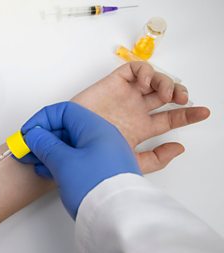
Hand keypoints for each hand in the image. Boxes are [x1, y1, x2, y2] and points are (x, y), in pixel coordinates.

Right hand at [22, 102, 139, 218]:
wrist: (120, 219)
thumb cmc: (97, 188)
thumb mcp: (63, 162)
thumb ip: (45, 144)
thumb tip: (34, 135)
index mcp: (96, 128)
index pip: (64, 111)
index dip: (42, 120)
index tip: (27, 134)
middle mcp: (102, 138)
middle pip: (66, 127)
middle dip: (42, 137)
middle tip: (26, 150)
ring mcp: (104, 155)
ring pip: (70, 145)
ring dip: (49, 151)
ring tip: (33, 163)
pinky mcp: (102, 171)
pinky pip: (77, 159)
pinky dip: (60, 162)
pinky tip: (47, 172)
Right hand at [72, 62, 209, 172]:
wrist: (68, 148)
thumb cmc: (92, 157)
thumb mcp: (129, 163)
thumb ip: (155, 159)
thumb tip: (179, 147)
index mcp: (140, 128)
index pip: (170, 119)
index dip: (188, 115)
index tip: (202, 113)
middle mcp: (134, 110)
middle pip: (165, 96)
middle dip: (179, 94)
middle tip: (183, 100)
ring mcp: (124, 96)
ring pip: (153, 81)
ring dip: (166, 83)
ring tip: (165, 94)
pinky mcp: (112, 84)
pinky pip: (133, 70)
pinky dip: (145, 71)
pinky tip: (146, 83)